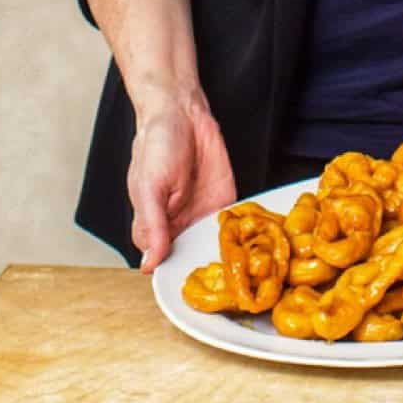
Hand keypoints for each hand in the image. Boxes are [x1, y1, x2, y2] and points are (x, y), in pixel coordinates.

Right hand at [128, 94, 235, 273]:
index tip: (191, 290)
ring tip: (242, 271)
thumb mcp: (148, 187)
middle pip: (191, 257)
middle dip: (206, 269)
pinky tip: (254, 245)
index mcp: (154, 225)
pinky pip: (234, 223)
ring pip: (214, 245)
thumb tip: (148, 264)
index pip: (162, 262)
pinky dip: (243, 233)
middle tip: (224, 285)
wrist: (182, 112)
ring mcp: (202, 214)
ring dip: (227, 256)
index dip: (175, 275)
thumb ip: (151, 225)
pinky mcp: (224, 200)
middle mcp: (179, 224)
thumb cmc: (156, 146)